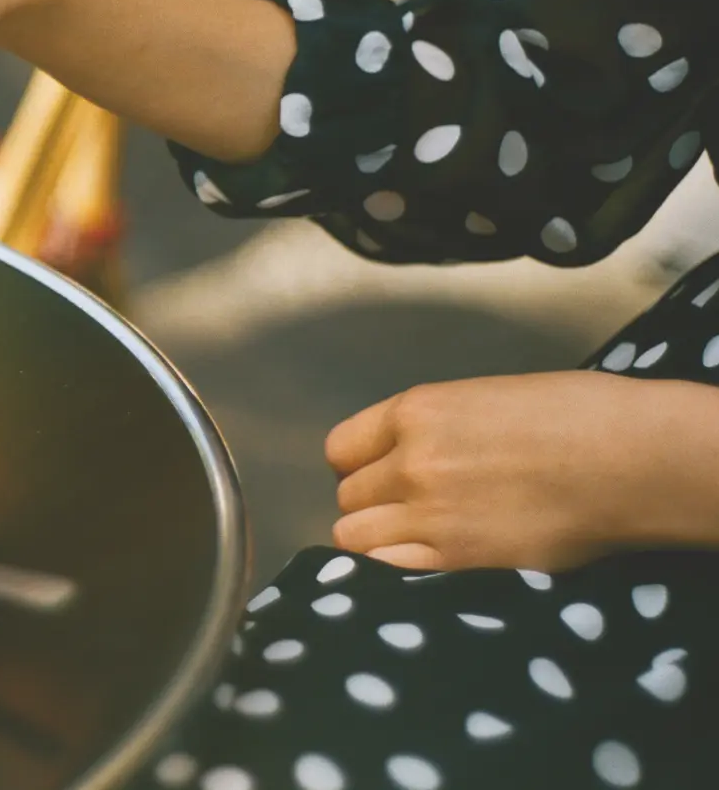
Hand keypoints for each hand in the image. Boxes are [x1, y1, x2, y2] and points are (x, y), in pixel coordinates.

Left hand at [327, 371, 715, 571]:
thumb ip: (433, 428)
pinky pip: (386, 572)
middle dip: (373, 502)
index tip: (380, 473)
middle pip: (348, 495)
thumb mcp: (483, 399)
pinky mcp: (457, 560)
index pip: (341, 447)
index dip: (360, 463)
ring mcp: (429, 514)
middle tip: (410, 509)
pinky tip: (419, 566)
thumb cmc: (574, 416)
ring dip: (377, 539)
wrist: (630, 459)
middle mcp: (410, 462)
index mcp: (415, 411)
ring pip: (355, 536)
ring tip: (415, 540)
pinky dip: (392, 571)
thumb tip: (407, 453)